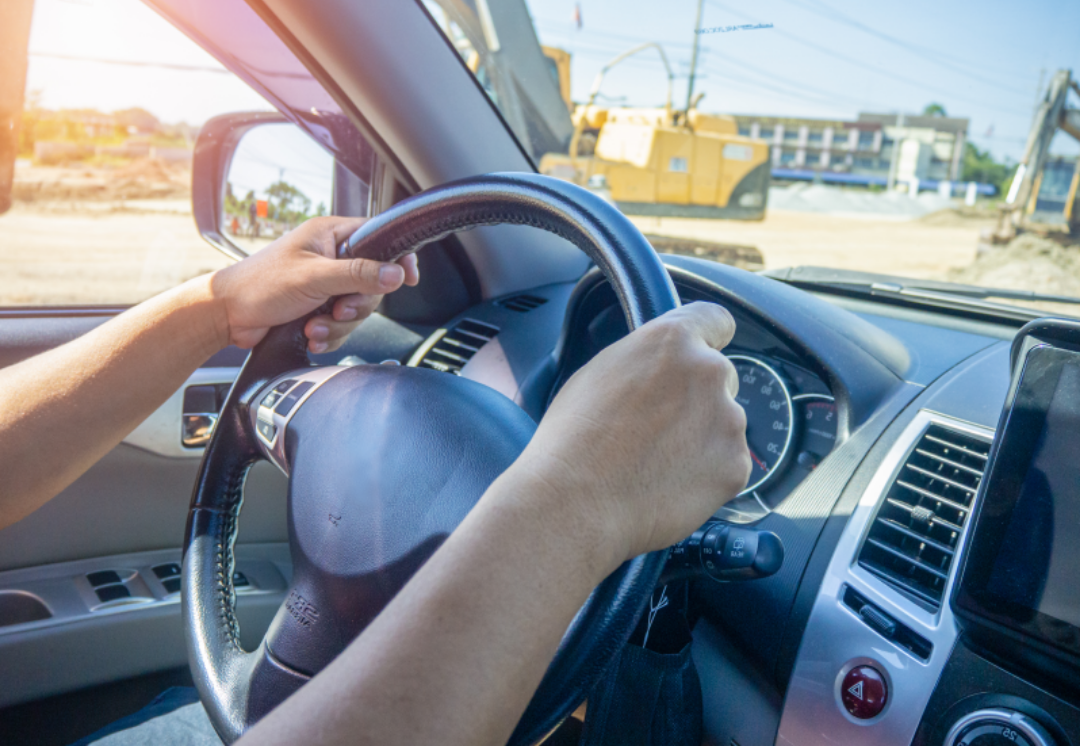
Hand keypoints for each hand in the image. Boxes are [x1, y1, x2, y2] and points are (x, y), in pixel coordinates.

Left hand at [210, 216, 418, 352]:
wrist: (227, 316)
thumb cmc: (259, 285)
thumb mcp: (313, 276)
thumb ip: (357, 274)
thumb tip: (394, 274)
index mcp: (330, 235)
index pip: (379, 238)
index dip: (396, 258)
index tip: (408, 277)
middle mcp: (331, 257)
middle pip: (373, 282)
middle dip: (356, 304)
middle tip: (338, 309)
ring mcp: (326, 284)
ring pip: (359, 308)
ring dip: (339, 324)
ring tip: (315, 326)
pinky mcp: (320, 308)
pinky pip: (343, 325)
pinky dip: (330, 334)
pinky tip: (312, 335)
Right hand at [510, 302, 749, 562]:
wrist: (575, 502)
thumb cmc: (573, 439)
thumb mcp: (599, 372)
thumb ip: (643, 360)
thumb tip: (656, 371)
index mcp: (671, 340)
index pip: (716, 320)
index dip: (708, 339)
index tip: (702, 354)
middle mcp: (709, 371)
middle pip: (719, 378)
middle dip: (697, 398)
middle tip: (660, 428)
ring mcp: (729, 420)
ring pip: (724, 424)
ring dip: (702, 438)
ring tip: (657, 464)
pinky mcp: (736, 465)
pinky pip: (729, 464)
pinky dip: (707, 475)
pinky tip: (670, 484)